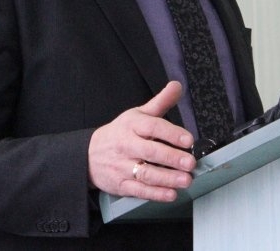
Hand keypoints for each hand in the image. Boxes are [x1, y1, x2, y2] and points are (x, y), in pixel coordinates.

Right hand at [88, 81, 195, 201]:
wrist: (89, 155)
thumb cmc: (119, 133)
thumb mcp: (137, 114)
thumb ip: (160, 102)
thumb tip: (177, 86)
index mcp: (132, 125)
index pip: (152, 127)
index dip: (171, 133)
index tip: (188, 139)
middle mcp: (127, 145)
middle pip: (150, 152)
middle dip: (172, 158)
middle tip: (190, 162)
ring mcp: (123, 167)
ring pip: (146, 174)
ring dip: (167, 178)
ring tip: (186, 180)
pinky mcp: (121, 185)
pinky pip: (139, 190)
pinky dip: (156, 194)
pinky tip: (171, 194)